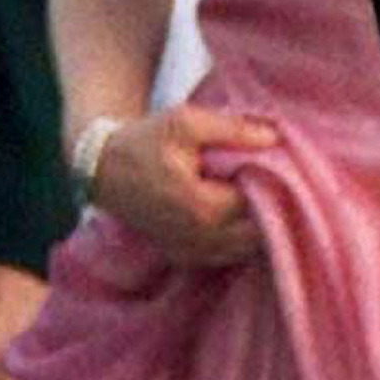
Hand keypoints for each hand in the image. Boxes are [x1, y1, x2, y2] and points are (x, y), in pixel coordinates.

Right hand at [84, 101, 280, 267]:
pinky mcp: (185, 258)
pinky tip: (238, 212)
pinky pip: (227, 255)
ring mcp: (191, 254)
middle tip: (272, 180)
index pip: (259, 203)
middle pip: (258, 233)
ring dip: (256, 226)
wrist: (102, 169)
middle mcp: (200, 240)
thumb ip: (232, 130)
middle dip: (269, 208)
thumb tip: (274, 138)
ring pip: (245, 250)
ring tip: (256, 194)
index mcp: (203, 208)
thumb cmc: (144, 141)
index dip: (273, 183)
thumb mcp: (185, 122)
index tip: (276, 164)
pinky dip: (238, 237)